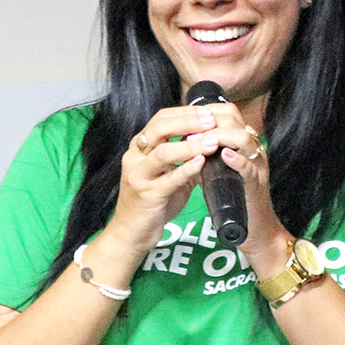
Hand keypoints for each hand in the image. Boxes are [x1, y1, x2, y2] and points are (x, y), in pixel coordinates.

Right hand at [104, 104, 220, 256]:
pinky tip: (202, 162)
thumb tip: (211, 142)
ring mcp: (139, 175)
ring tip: (213, 141)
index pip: (161, 119)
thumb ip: (183, 158)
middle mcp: (135, 156)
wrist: (132, 232)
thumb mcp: (167, 174)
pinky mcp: (147, 195)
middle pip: (160, 128)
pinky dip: (187, 168)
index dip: (185, 113)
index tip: (208, 112)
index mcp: (139, 147)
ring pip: (163, 152)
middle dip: (188, 122)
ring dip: (191, 145)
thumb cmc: (153, 201)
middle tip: (212, 121)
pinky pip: (169, 179)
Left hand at [188, 101, 288, 268]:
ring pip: (244, 139)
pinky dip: (236, 160)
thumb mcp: (216, 167)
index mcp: (242, 143)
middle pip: (235, 120)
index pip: (227, 113)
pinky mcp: (257, 185)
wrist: (251, 229)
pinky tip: (223, 156)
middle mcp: (252, 149)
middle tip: (188, 129)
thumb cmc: (230, 197)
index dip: (205, 111)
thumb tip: (182, 135)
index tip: (185, 119)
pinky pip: (250, 167)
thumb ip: (206, 151)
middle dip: (209, 120)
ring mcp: (257, 166)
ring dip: (220, 136)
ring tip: (201, 140)